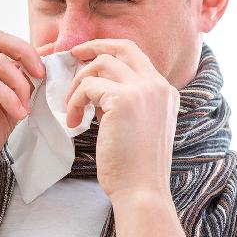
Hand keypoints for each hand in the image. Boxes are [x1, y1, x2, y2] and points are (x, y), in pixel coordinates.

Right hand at [0, 30, 52, 229]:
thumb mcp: (6, 112)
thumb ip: (19, 90)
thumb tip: (42, 71)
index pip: (0, 41)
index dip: (27, 50)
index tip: (44, 72)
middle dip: (26, 53)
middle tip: (41, 76)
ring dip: (20, 84)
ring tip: (24, 110)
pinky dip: (8, 96)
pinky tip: (17, 114)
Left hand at [66, 39, 179, 199]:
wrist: (142, 191)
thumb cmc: (135, 166)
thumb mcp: (139, 125)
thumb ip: (125, 101)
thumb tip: (97, 87)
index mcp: (165, 90)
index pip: (136, 54)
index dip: (109, 49)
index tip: (87, 55)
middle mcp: (158, 85)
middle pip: (121, 47)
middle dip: (93, 46)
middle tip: (71, 55)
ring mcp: (143, 90)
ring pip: (100, 65)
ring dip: (78, 84)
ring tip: (72, 109)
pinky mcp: (124, 100)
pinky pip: (88, 87)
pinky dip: (74, 102)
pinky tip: (73, 123)